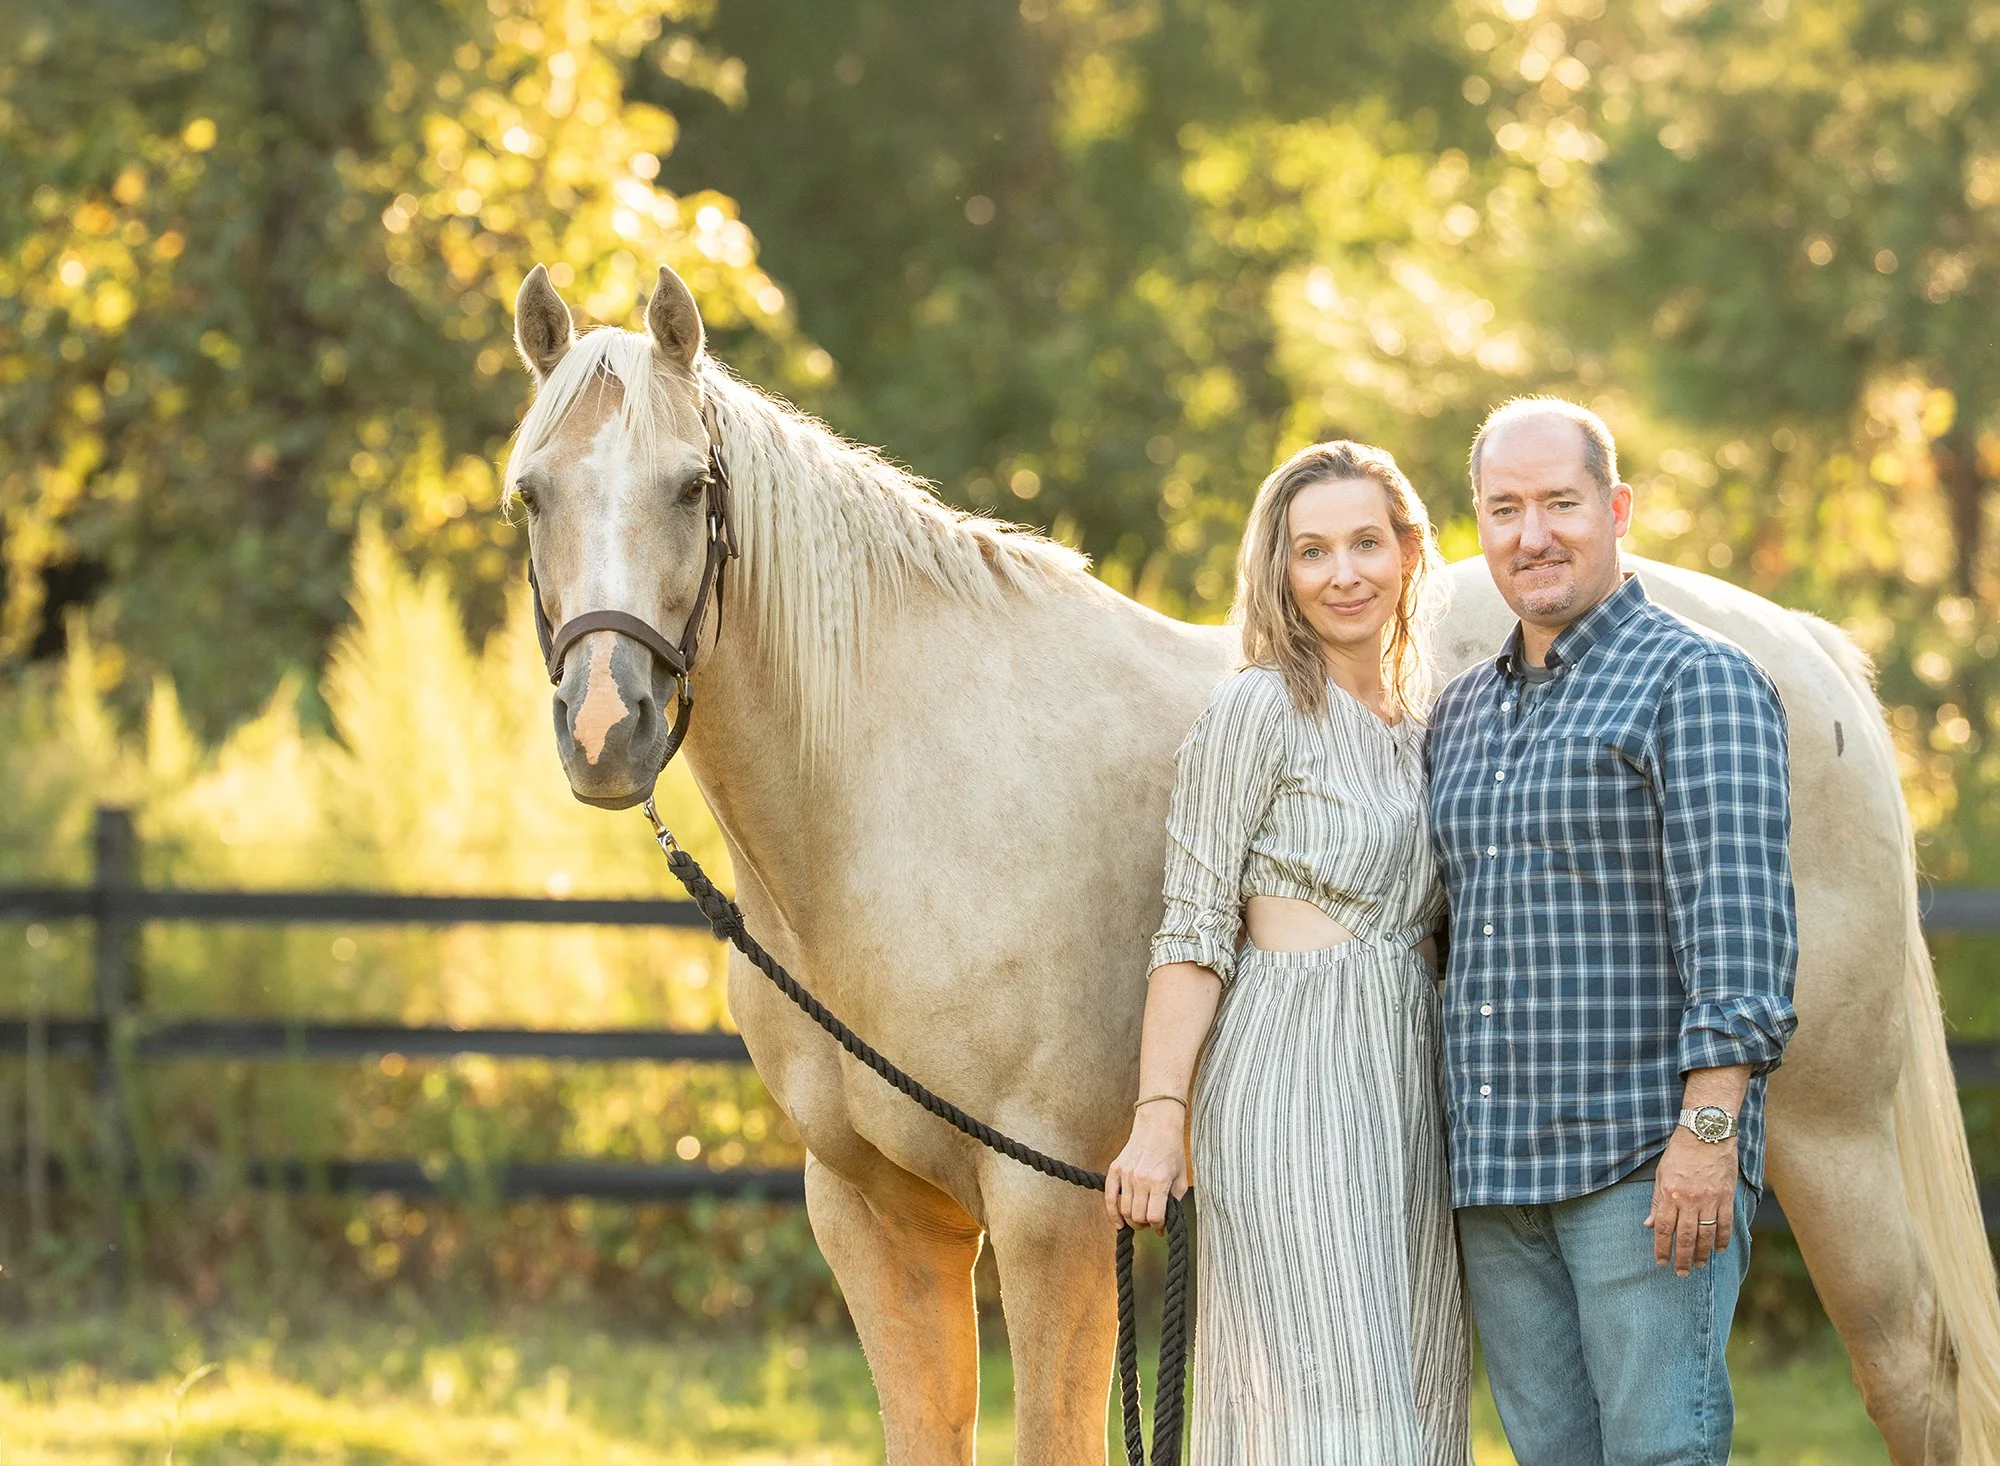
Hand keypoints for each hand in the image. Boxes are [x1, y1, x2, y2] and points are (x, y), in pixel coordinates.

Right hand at [1104, 1104, 1188, 1233]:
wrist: (1157, 1126)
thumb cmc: (1172, 1151)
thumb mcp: (1181, 1178)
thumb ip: (1174, 1202)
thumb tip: (1165, 1224)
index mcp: (1159, 1181)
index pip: (1155, 1217)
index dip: (1159, 1226)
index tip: (1161, 1226)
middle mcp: (1141, 1179)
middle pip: (1137, 1217)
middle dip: (1145, 1225)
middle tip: (1149, 1222)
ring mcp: (1126, 1174)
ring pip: (1124, 1210)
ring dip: (1131, 1220)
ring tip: (1138, 1218)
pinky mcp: (1115, 1169)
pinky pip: (1109, 1198)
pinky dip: (1113, 1213)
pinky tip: (1119, 1222)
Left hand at [1644, 1127, 1737, 1274]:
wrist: (1706, 1133)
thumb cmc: (1680, 1152)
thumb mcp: (1661, 1174)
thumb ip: (1656, 1202)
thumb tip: (1649, 1226)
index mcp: (1670, 1194)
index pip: (1664, 1229)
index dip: (1662, 1249)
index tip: (1661, 1263)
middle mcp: (1689, 1200)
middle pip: (1685, 1237)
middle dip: (1682, 1259)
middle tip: (1681, 1273)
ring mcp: (1710, 1200)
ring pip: (1706, 1235)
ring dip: (1703, 1254)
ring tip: (1699, 1265)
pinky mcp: (1726, 1197)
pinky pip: (1725, 1224)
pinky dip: (1723, 1240)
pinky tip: (1719, 1250)